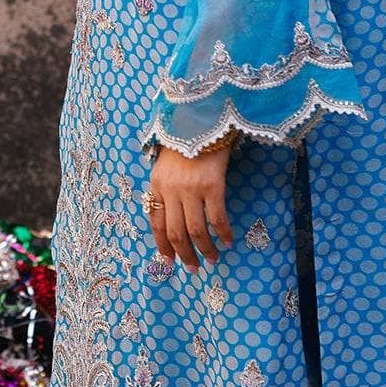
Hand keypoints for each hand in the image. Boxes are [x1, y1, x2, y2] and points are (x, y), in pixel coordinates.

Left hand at [147, 139, 234, 270]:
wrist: (202, 118)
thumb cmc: (186, 140)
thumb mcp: (166, 164)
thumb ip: (166, 187)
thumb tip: (171, 213)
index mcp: (156, 185)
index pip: (156, 223)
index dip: (162, 245)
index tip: (169, 261)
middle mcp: (171, 190)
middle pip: (175, 233)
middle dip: (184, 255)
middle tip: (193, 269)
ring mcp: (192, 189)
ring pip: (196, 230)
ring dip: (204, 249)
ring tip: (212, 259)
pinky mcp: (213, 186)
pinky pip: (217, 218)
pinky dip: (223, 233)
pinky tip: (229, 241)